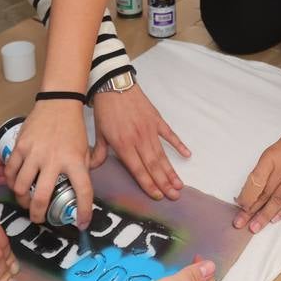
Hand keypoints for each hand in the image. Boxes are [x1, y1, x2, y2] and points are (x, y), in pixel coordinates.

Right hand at [4, 100, 92, 228]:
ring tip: (26, 201)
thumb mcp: (86, 149)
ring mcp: (34, 152)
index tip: (83, 223)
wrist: (58, 103)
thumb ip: (86, 170)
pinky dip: (10, 181)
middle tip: (39, 219)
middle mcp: (54, 159)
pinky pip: (10, 170)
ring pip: (21, 186)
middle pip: (42, 197)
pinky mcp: (21, 145)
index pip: (83, 190)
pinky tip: (15, 184)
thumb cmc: (73, 128)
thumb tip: (82, 191)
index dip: (85, 211)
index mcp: (75, 161)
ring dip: (22, 199)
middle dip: (38, 215)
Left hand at [92, 85, 189, 200]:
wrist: (113, 84)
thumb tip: (93, 168)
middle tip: (174, 196)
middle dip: (164, 183)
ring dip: (171, 171)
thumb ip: (99, 152)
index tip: (157, 196)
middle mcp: (138, 140)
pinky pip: (169, 134)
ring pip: (162, 154)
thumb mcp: (99, 132)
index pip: (138, 170)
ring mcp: (149, 129)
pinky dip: (178, 144)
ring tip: (179, 185)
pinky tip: (187, 154)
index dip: (148, 184)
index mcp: (123, 145)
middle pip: (153, 166)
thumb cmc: (105, 108)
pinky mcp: (156, 119)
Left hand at [233, 122, 280, 232]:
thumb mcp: (271, 152)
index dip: (247, 195)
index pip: (256, 180)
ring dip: (266, 215)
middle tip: (240, 224)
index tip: (239, 207)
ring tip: (255, 227)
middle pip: (265, 192)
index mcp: (270, 157)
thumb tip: (250, 193)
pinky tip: (274, 219)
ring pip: (279, 198)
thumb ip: (262, 172)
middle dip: (251, 210)